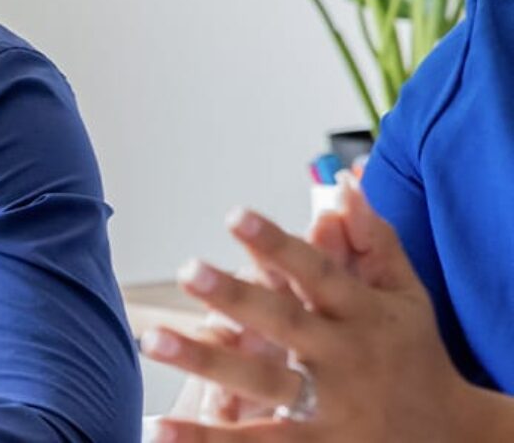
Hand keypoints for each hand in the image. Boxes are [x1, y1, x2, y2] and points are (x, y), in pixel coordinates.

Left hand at [141, 177, 478, 440]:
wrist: (451, 435)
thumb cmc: (413, 353)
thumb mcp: (406, 295)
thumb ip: (373, 240)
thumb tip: (342, 185)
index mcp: (363, 314)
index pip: (317, 272)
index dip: (278, 244)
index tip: (236, 215)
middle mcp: (344, 357)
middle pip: (285, 324)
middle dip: (236, 297)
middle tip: (187, 269)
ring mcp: (328, 406)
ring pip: (262, 383)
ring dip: (205, 363)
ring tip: (152, 340)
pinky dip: (207, 440)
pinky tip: (160, 430)